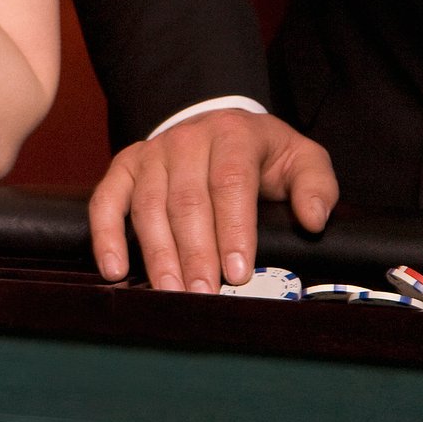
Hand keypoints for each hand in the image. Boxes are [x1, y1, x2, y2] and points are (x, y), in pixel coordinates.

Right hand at [87, 109, 337, 290]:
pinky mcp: (125, 168)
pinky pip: (107, 201)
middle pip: (187, 199)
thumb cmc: (262, 156)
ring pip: (149, 205)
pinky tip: (114, 269)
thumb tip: (313, 219)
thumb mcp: (301, 160)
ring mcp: (152, 153)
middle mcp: (186, 140)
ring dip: (158, 254)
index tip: (238, 272)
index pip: (230, 181)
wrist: (218, 127)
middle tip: (203, 294)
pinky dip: (106, 235)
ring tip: (171, 293)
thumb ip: (316, 186)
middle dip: (195, 252)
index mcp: (233, 135)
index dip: (233, 229)